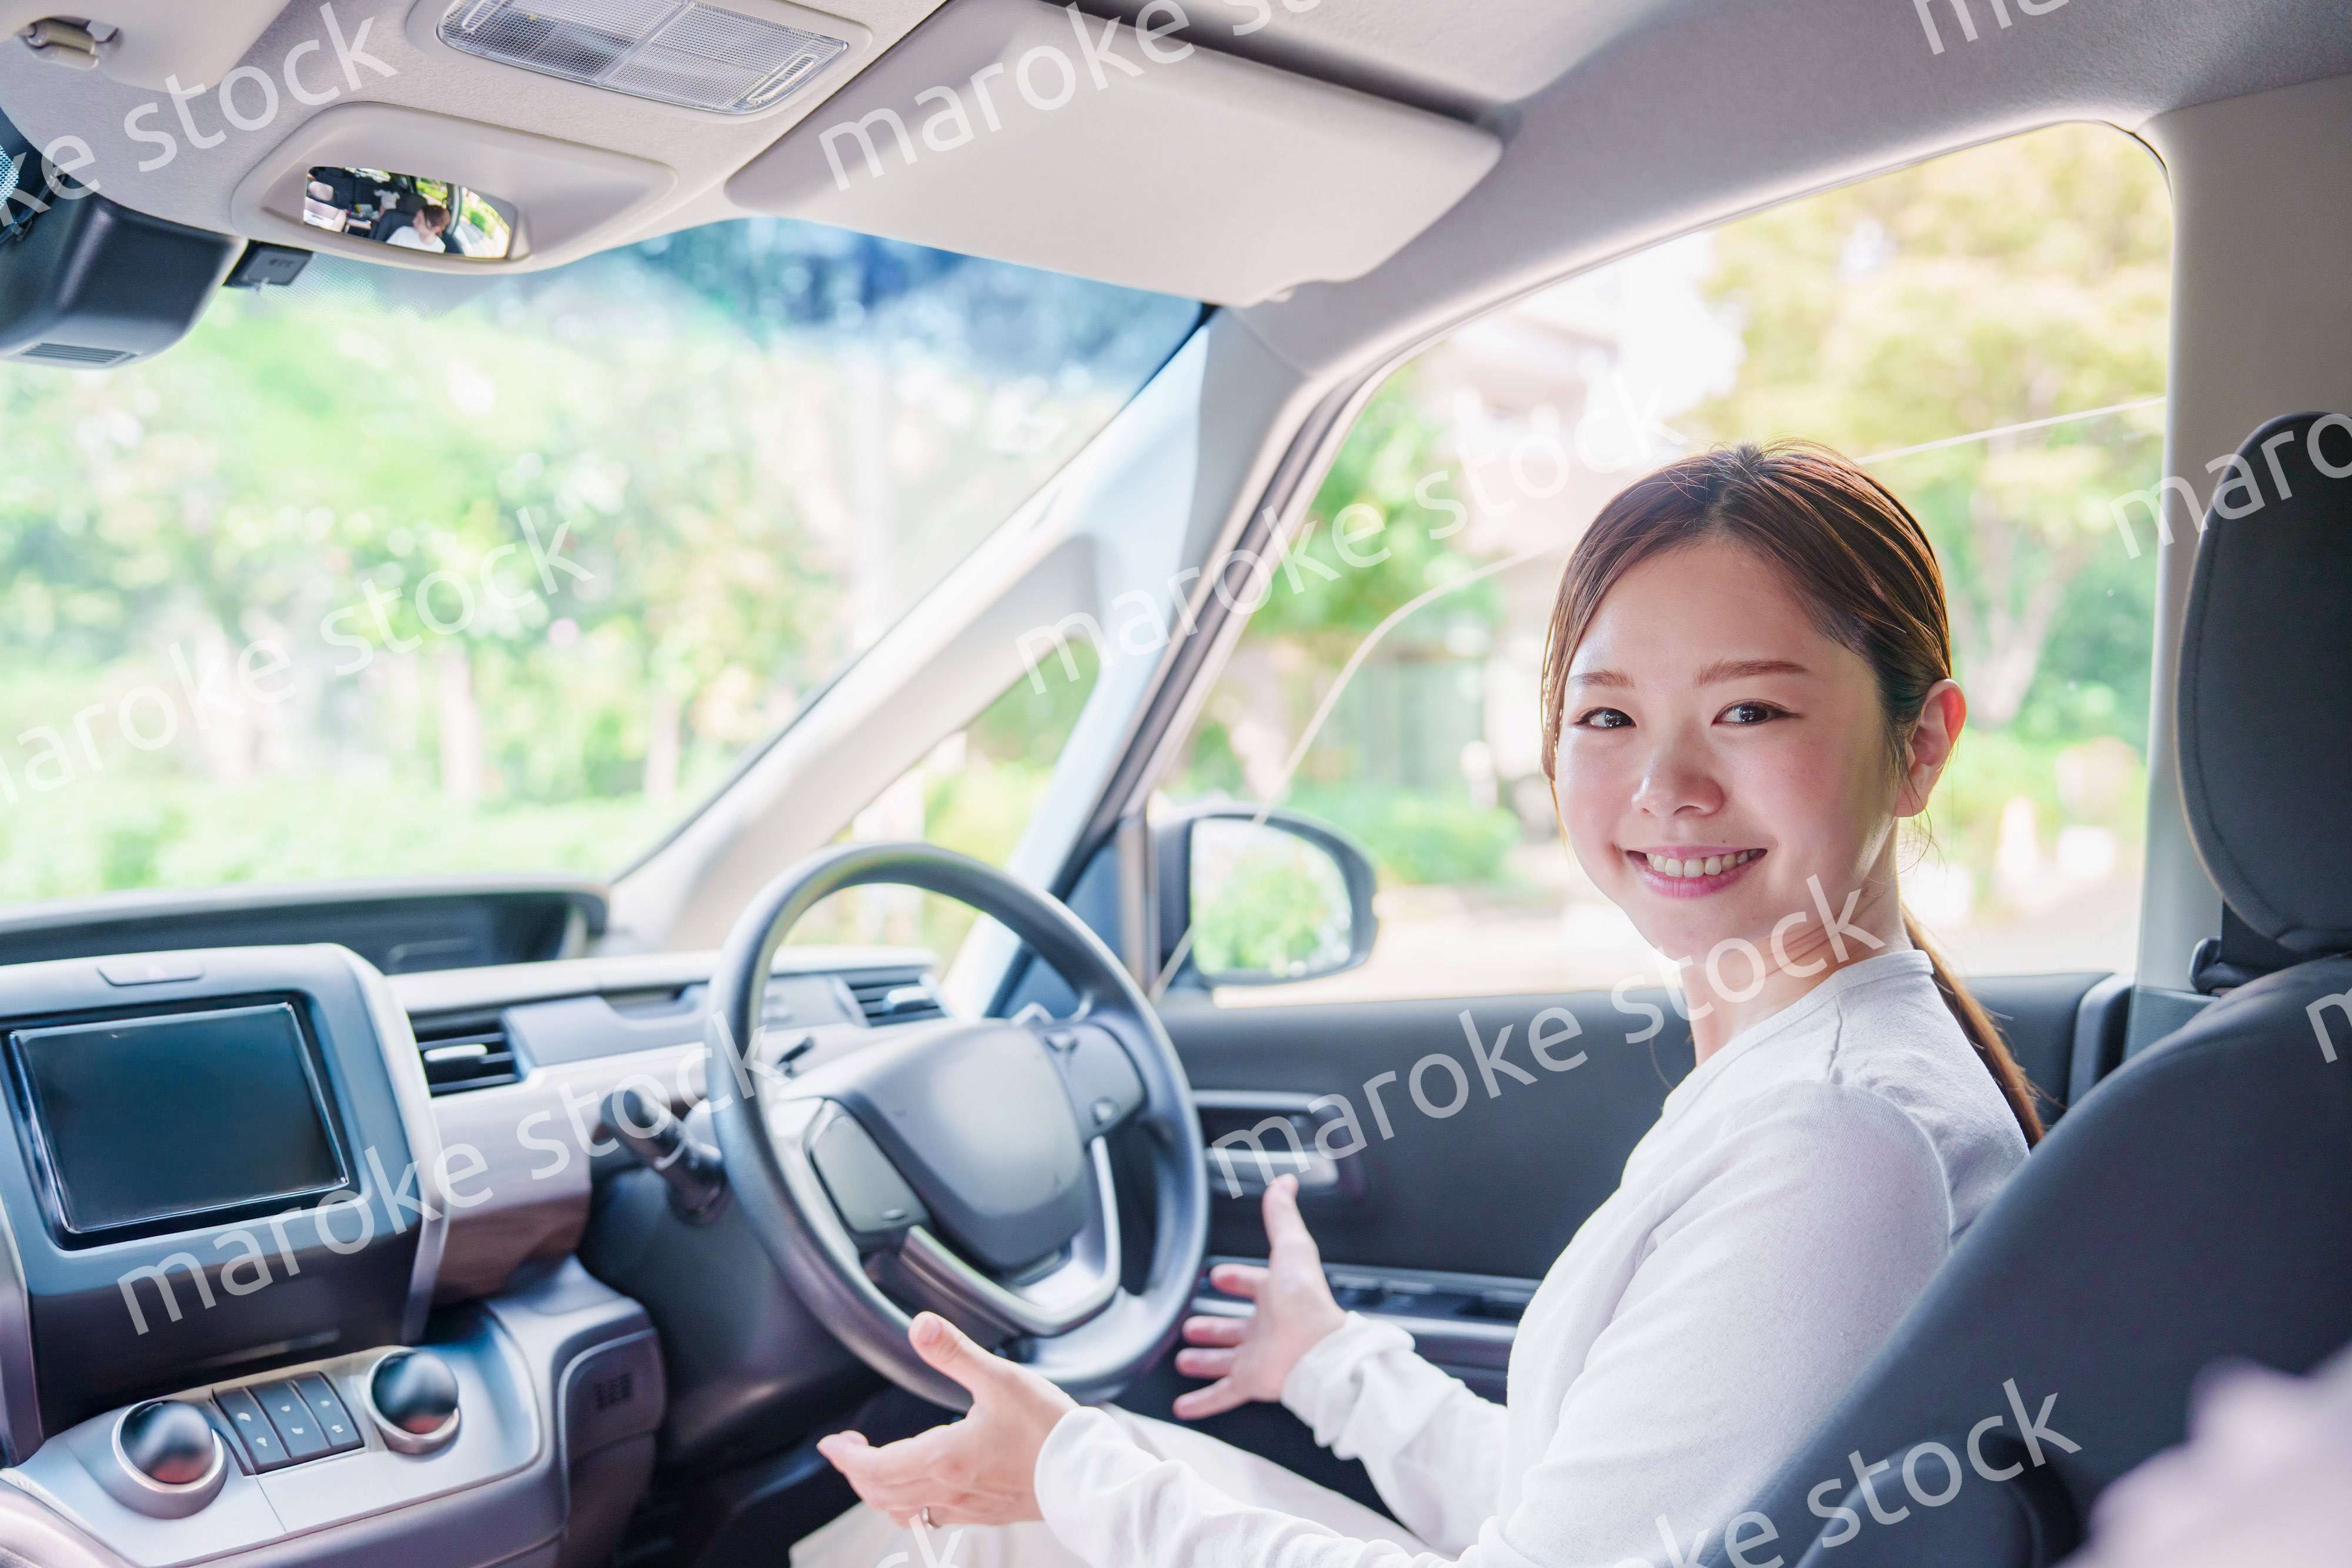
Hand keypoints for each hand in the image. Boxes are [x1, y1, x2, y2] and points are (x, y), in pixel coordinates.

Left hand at [816, 1312, 1077, 1526]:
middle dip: (857, 1472)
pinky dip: (912, 1503)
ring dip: (880, 1490)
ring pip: (904, 1510)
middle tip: (848, 1449)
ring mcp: (967, 1507)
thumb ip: (954, 1352)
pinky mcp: (986, 1513)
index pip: (875, 1467)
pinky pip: (933, 1517)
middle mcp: (949, 1490)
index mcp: (945, 1458)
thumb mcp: (1000, 1378)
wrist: (1088, 1475)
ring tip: (878, 1466)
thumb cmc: (1049, 1429)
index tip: (831, 1444)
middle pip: (881, 1494)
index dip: (845, 1457)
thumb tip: (919, 1325)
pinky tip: (924, 1485)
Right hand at [1172, 1174, 1346, 1418]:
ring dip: (1205, 1361)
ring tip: (1184, 1360)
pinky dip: (1201, 1402)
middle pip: (1234, 1328)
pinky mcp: (1251, 1382)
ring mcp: (1257, 1358)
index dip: (1236, 1280)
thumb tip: (1284, 1183)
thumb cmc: (1307, 1301)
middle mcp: (1266, 1329)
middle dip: (1212, 1327)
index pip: (1252, 1285)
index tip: (1220, 1276)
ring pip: (1225, 1361)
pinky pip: (1221, 1395)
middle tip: (1191, 1326)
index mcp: (1275, 1297)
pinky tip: (1183, 1405)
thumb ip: (1282, 1217)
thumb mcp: (1291, 1249)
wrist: (1318, 1350)